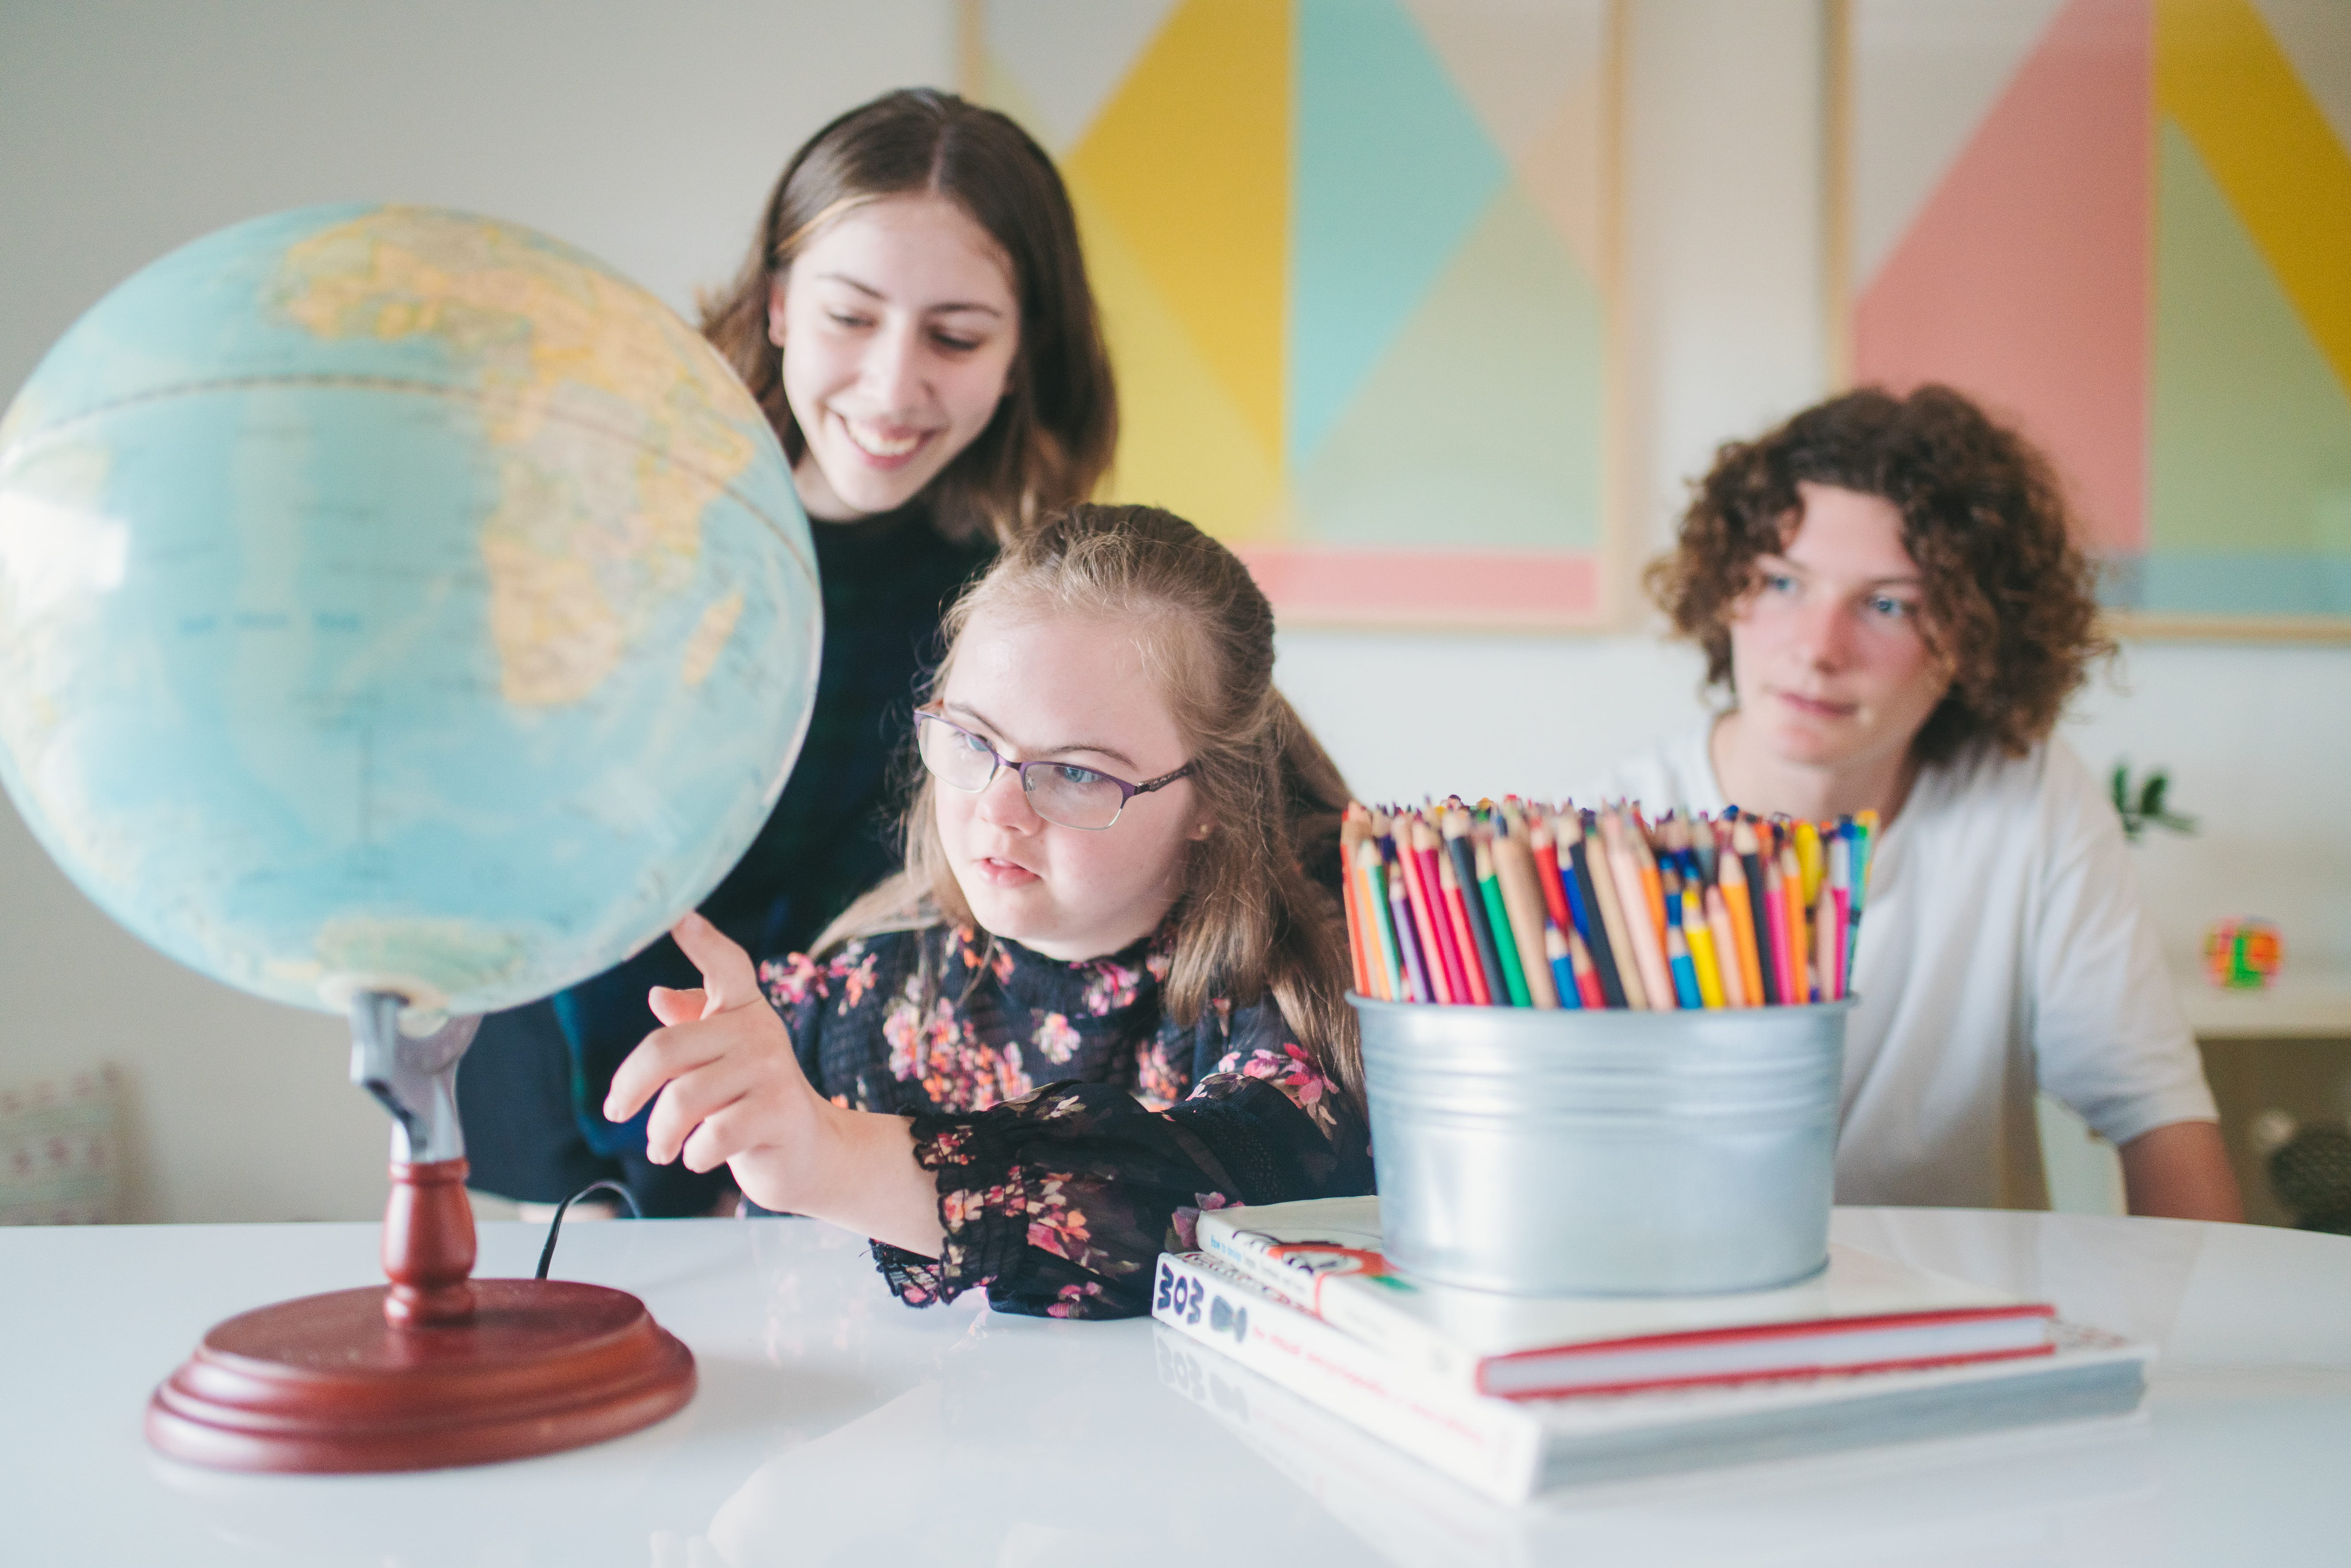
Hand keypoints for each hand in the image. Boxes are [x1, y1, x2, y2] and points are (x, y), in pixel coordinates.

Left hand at [604, 914, 942, 1252]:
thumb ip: (691, 1028)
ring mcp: (773, 1070)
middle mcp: (761, 1030)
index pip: (726, 965)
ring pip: (683, 1099)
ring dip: (660, 1134)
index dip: (702, 939)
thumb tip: (657, 995)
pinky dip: (693, 1154)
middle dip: (630, 1088)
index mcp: (744, 1010)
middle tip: (617, 1112)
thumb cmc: (751, 1102)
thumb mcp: (719, 1062)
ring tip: (662, 1148)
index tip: (679, 913)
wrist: (809, 1153)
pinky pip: (711, 1134)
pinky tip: (698, 1156)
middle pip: (666, 1049)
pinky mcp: (781, 1112)